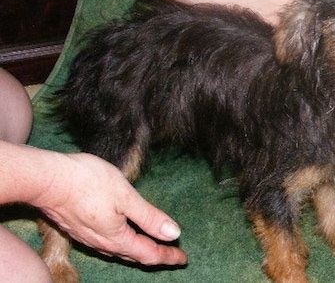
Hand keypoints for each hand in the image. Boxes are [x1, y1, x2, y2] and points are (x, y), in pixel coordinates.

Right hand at [35, 152, 186, 265]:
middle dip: (155, 254)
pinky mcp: (78, 228)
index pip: (149, 254)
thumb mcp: (126, 198)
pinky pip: (107, 242)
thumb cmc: (88, 183)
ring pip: (120, 249)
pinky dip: (123, 241)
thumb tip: (173, 233)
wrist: (46, 180)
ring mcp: (88, 237)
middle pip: (135, 255)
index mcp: (117, 238)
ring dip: (138, 248)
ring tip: (151, 243)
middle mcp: (102, 243)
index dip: (168, 256)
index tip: (183, 258)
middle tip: (172, 253)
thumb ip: (149, 217)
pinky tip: (123, 233)